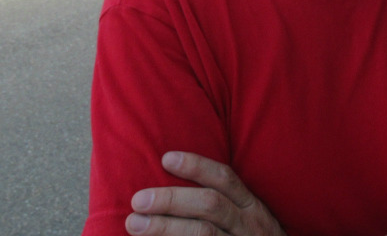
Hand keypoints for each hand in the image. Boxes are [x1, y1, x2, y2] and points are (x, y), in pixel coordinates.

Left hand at [126, 152, 286, 235]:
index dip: (196, 166)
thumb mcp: (249, 219)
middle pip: (210, 205)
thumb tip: (174, 179)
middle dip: (171, 200)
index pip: (225, 179)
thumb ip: (224, 203)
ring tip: (134, 224)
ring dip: (165, 228)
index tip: (165, 158)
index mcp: (252, 207)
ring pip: (202, 233)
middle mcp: (249, 225)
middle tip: (138, 200)